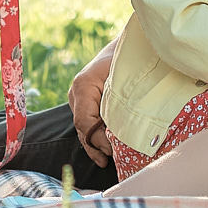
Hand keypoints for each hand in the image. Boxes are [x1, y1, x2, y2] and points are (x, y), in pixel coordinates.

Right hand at [68, 37, 119, 166]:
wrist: (131, 45)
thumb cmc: (129, 59)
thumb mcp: (125, 80)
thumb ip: (120, 104)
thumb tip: (124, 132)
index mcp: (83, 86)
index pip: (84, 122)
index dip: (98, 140)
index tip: (114, 150)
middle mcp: (76, 93)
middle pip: (82, 127)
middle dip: (97, 146)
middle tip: (113, 160)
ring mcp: (78, 97)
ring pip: (83, 127)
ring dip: (95, 145)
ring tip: (106, 162)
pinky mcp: (85, 101)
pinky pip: (87, 123)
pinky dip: (95, 138)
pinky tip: (103, 154)